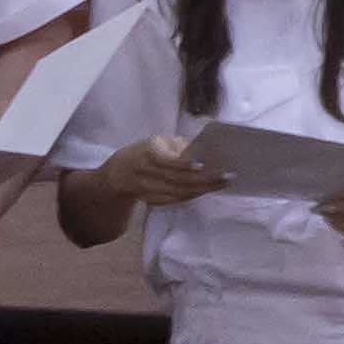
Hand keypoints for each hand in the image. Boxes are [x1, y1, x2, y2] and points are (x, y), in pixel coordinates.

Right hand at [98, 132, 229, 209]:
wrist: (116, 175)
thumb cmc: (144, 152)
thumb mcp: (157, 143)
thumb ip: (178, 146)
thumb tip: (205, 150)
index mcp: (147, 152)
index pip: (166, 160)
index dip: (183, 164)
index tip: (202, 165)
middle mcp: (146, 172)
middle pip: (177, 179)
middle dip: (204, 179)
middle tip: (228, 176)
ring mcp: (147, 189)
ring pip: (178, 192)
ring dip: (203, 189)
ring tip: (223, 183)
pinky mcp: (151, 200)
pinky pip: (175, 200)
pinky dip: (193, 195)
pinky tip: (208, 190)